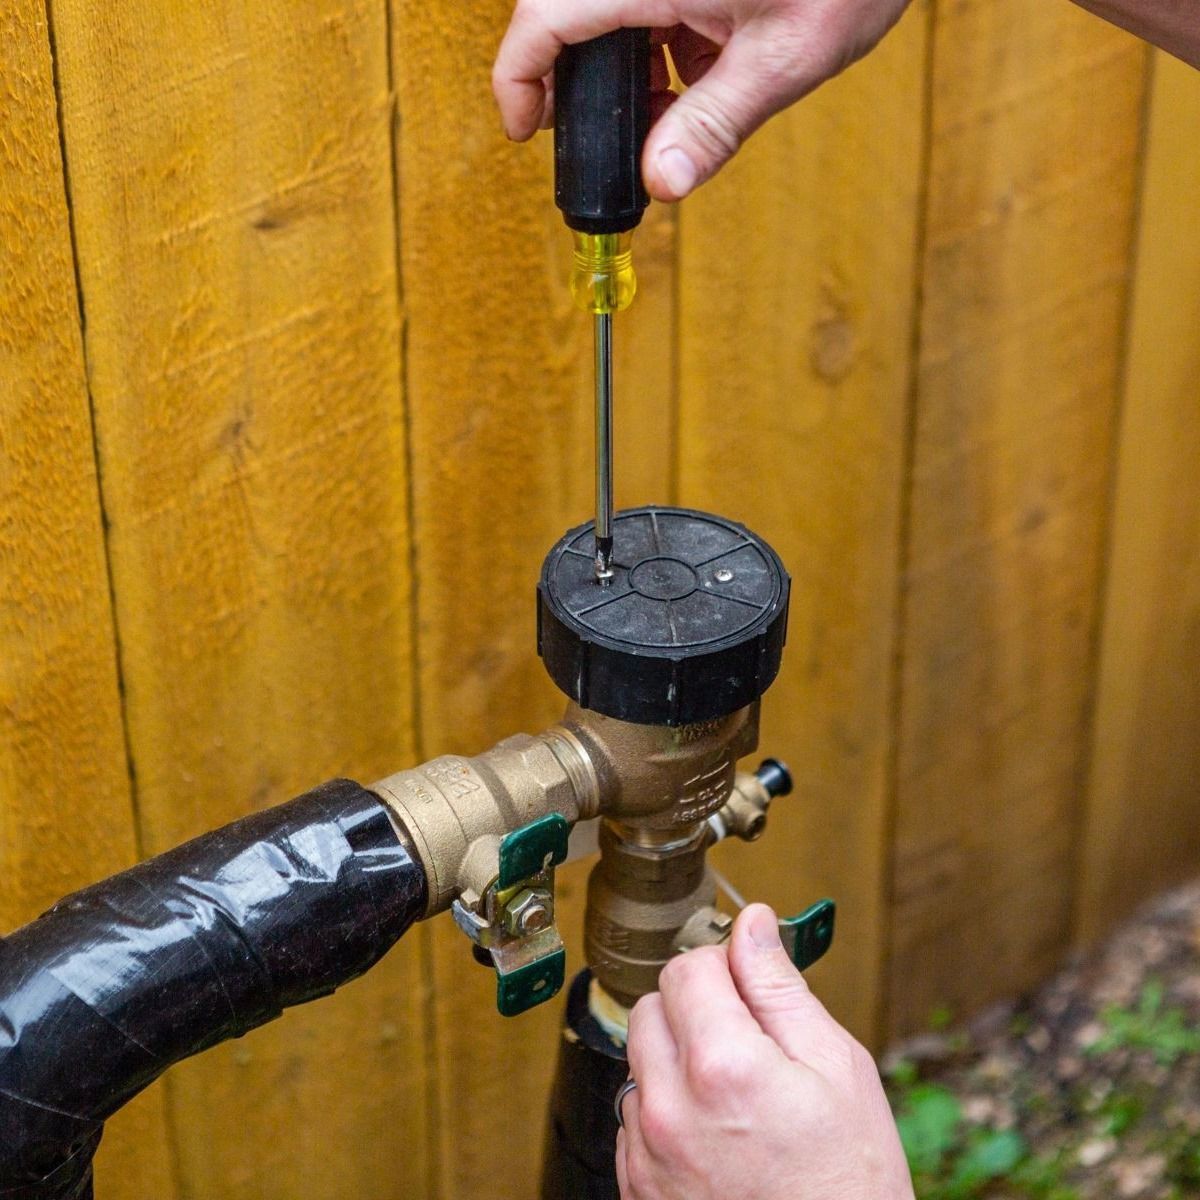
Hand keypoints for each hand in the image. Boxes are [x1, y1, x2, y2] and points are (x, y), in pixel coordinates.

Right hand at [493, 0, 911, 200]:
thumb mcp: (783, 57)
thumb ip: (716, 124)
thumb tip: (662, 182)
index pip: (542, 22)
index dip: (517, 82)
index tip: (525, 130)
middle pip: (566, 17)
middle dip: (578, 85)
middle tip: (602, 139)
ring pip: (610, 15)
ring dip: (627, 71)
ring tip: (665, 115)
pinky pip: (651, 5)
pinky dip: (664, 46)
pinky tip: (701, 74)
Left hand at [617, 903, 913, 1199]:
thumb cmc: (848, 1185)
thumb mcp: (837, 1070)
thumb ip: (780, 987)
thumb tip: (753, 924)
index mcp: (723, 1066)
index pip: (686, 966)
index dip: (722, 964)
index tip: (746, 981)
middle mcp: (671, 1107)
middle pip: (653, 1005)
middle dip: (695, 1006)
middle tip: (748, 1038)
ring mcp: (648, 1152)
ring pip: (640, 1059)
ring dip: (677, 1058)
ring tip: (736, 1094)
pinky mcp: (638, 1185)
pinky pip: (635, 1116)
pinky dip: (666, 1108)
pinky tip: (716, 1131)